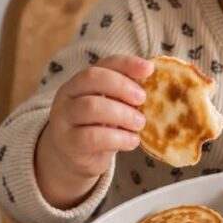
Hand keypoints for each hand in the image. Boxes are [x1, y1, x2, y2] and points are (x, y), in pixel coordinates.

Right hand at [35, 55, 152, 208]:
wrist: (75, 158)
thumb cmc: (100, 127)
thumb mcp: (112, 107)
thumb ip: (127, 95)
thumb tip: (159, 85)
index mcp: (82, 80)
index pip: (104, 63)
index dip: (127, 63)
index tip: (149, 69)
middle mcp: (68, 94)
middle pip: (91, 78)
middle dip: (122, 86)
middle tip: (142, 99)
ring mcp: (64, 117)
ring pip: (91, 107)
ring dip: (122, 114)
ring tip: (139, 124)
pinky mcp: (68, 142)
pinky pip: (92, 137)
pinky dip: (118, 138)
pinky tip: (132, 141)